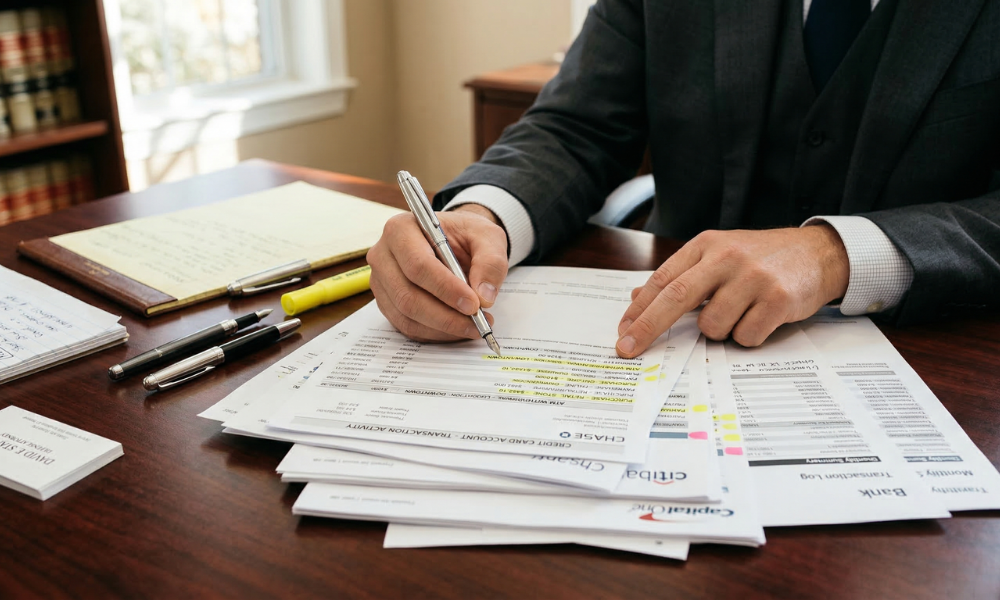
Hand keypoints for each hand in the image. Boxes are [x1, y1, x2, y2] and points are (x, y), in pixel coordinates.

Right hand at [367, 204, 508, 341]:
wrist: (453, 242)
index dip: (445, 288)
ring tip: (474, 326)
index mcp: (402, 230)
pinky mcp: (386, 303)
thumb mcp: (487, 237)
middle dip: (446, 315)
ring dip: (443, 328)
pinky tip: (458, 329)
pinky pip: (407, 326)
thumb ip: (490, 262)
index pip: (418, 264)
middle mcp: (384, 255)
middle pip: (407, 295)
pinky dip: (435, 333)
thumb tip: (484, 297)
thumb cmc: (465, 235)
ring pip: (407, 316)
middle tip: (477, 322)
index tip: (473, 304)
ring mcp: (382, 282)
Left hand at [616, 225, 849, 355]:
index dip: (638, 309)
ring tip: (739, 314)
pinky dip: (747, 337)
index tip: (623, 331)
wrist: (819, 253)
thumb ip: (681, 276)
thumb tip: (637, 297)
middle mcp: (727, 258)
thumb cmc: (760, 259)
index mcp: (707, 245)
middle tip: (628, 349)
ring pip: (713, 326)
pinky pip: (745, 336)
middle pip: (676, 298)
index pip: (663, 280)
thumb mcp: (718, 256)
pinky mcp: (778, 300)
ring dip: (719, 332)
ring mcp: (754, 278)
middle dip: (648, 328)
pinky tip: (760, 318)